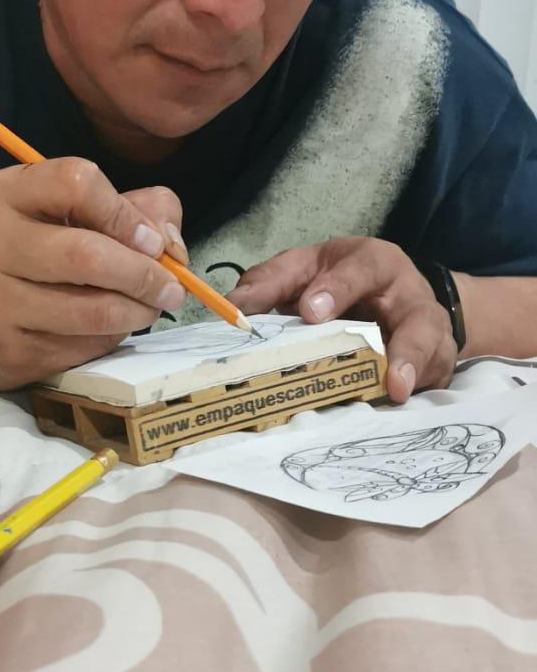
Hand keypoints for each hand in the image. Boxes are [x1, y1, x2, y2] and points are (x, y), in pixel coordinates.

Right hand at [0, 160, 187, 389]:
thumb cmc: (32, 256)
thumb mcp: (72, 214)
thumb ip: (135, 208)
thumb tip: (170, 241)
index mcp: (6, 192)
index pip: (76, 182)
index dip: (125, 213)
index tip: (151, 240)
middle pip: (87, 254)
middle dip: (143, 274)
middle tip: (171, 287)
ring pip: (91, 309)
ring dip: (137, 312)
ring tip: (150, 308)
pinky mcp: (7, 347)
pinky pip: (82, 345)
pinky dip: (111, 337)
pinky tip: (111, 328)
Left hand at [230, 236, 456, 401]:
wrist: (397, 296)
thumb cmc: (341, 281)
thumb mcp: (308, 268)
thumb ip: (273, 282)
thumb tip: (233, 305)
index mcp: (375, 264)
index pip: (360, 270)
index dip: (336, 290)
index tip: (310, 312)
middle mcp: (410, 297)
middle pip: (416, 318)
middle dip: (401, 345)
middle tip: (383, 373)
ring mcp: (430, 334)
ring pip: (434, 351)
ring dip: (416, 372)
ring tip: (398, 392)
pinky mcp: (436, 365)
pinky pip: (432, 381)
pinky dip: (418, 394)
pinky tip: (399, 406)